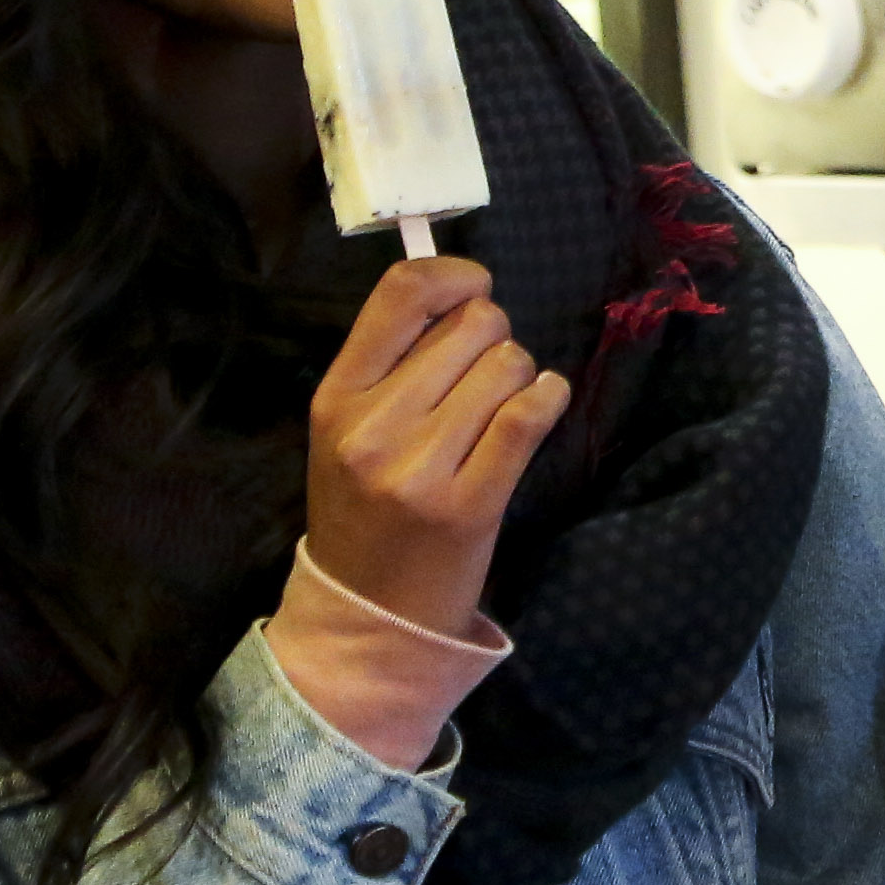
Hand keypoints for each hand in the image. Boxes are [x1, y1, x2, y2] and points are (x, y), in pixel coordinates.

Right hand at [305, 254, 569, 634]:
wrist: (370, 609)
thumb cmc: (366, 505)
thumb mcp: (348, 428)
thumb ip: (392, 361)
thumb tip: (463, 290)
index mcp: (336, 397)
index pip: (401, 293)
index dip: (454, 275)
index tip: (474, 288)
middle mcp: (372, 426)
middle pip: (473, 324)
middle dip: (494, 337)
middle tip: (483, 374)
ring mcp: (419, 468)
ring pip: (509, 364)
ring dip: (519, 377)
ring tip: (497, 409)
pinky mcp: (470, 504)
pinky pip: (530, 414)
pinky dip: (549, 399)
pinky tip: (540, 406)